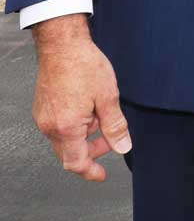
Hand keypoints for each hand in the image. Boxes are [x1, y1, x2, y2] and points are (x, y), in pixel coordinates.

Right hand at [31, 14, 130, 182]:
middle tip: (110, 140)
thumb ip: (115, 126)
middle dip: (91, 151)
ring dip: (84, 136)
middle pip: (68, 153)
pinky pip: (58, 126)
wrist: (62, 45)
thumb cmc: (84, 66)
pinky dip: (74, 125)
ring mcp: (43, 117)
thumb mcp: (108, 97)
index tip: (101, 175)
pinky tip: (88, 108)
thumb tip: (122, 146)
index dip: (90, 171)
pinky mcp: (42, 108)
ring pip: (63, 139)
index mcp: (66, 127)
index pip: (75, 163)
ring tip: (101, 115)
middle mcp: (50, 126)